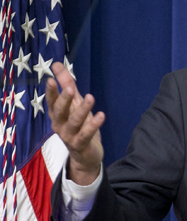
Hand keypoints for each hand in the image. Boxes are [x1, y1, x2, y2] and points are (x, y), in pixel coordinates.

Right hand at [46, 62, 104, 184]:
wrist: (85, 155)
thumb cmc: (78, 125)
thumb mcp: (74, 104)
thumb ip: (66, 84)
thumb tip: (56, 64)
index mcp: (57, 114)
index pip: (51, 101)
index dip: (51, 91)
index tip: (51, 79)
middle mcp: (59, 125)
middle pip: (60, 111)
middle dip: (65, 99)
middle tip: (71, 88)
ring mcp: (69, 136)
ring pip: (74, 121)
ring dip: (82, 109)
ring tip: (91, 98)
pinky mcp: (80, 144)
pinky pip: (86, 134)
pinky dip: (93, 125)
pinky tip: (101, 115)